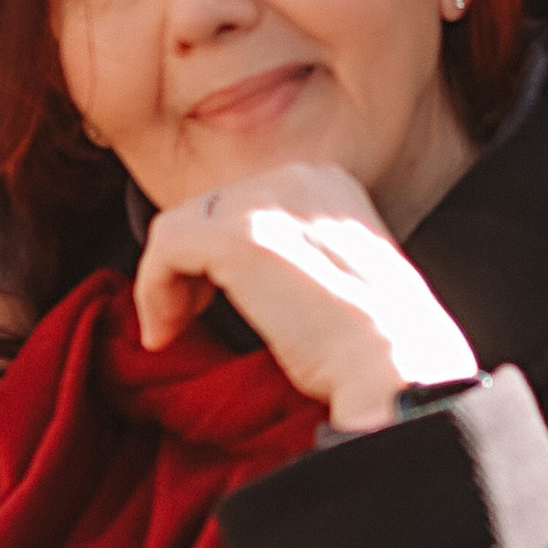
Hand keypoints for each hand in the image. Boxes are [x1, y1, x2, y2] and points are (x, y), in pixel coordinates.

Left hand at [132, 165, 475, 430]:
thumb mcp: (337, 276)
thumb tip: (233, 271)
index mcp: (330, 183)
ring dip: (164, 282)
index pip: (242, 202)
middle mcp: (302, 178)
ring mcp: (271, 203)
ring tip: (172, 329)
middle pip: (207, 209)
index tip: (212, 302)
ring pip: (179, 226)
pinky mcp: (242, 238)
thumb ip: (292, 254)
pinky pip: (166, 251)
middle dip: (188, 266)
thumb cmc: (373, 346)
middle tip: (183, 319)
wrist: (395, 369)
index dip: (215, 254)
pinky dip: (152, 292)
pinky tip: (165, 333)